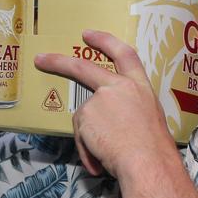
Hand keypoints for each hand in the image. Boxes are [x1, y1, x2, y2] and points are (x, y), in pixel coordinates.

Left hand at [35, 30, 175, 178]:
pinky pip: (81, 134)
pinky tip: (102, 158)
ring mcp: (100, 99)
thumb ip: (128, 112)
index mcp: (141, 87)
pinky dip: (88, 149)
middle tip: (42, 59)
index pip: (123, 54)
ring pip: (84, 117)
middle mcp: (120, 87)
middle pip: (83, 68)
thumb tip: (109, 124)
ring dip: (90, 138)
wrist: (148, 162)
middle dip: (59, 62)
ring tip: (108, 155)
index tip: (88, 35)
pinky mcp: (85, 114)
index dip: (105, 42)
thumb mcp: (149, 121)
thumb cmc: (155, 150)